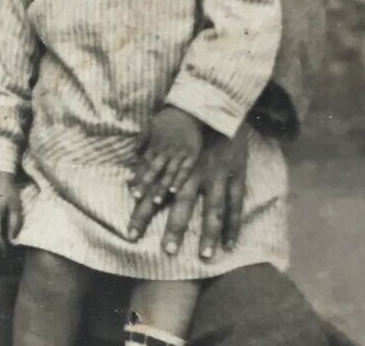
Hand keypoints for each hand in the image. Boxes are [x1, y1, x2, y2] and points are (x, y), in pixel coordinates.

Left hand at [127, 125, 248, 260]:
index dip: (142, 213)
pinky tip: (230, 245)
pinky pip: (235, 204)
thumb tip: (129, 172)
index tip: (130, 234)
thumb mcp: (163, 138)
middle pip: (182, 205)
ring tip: (204, 256)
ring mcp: (217, 176)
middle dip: (174, 228)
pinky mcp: (235, 177)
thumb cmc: (188, 125)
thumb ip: (147, 157)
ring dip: (208, 234)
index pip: (153, 193)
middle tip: (167, 251)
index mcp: (174, 166)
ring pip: (212, 209)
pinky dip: (233, 226)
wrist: (218, 107)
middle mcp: (194, 173)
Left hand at [131, 106, 203, 206]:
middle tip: (138, 197)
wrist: (187, 111)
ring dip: (162, 187)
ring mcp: (179, 154)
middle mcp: (165, 151)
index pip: (144, 164)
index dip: (138, 177)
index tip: (131, 189)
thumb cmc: (167, 120)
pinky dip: (180, 180)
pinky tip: (174, 191)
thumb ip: (142, 140)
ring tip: (155, 200)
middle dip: (146, 184)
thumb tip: (133, 152)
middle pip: (154, 170)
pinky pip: (185, 170)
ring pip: (168, 173)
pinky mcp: (191, 155)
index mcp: (154, 146)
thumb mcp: (150, 126)